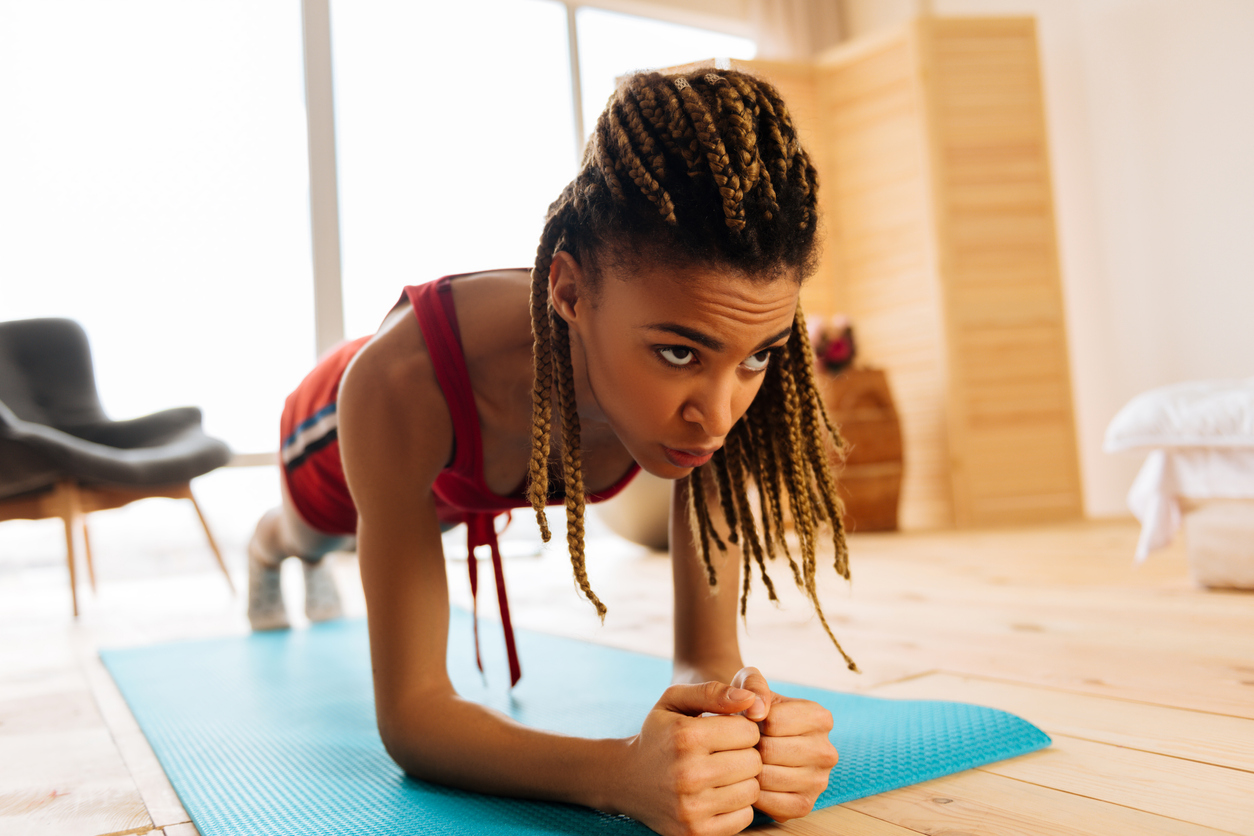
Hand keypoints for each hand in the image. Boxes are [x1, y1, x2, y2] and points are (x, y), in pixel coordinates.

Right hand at [615, 681, 763, 835]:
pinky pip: (744, 817)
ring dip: (743, 780)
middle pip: (753, 762)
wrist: (626, 779)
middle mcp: (688, 773)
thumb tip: (751, 699)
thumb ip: (713, 691)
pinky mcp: (696, 832)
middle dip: (745, 754)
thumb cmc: (659, 734)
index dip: (742, 729)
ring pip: (752, 791)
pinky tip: (718, 794)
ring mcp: (691, 807)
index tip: (727, 732)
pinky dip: (737, 806)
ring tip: (722, 773)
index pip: (748, 731)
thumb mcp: (675, 701)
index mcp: (685, 737)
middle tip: (725, 754)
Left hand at [732, 667, 838, 821]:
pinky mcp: (805, 805)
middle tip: (745, 743)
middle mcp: (827, 752)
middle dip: (748, 746)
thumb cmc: (751, 707)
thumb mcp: (749, 682)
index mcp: (821, 718)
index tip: (750, 721)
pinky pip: (770, 804)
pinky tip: (752, 779)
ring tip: (747, 759)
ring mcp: (819, 782)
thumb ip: (753, 685)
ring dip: (748, 770)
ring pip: (767, 778)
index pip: (773, 722)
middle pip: (770, 751)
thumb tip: (758, 711)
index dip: (750, 721)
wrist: (750, 736)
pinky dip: (754, 793)